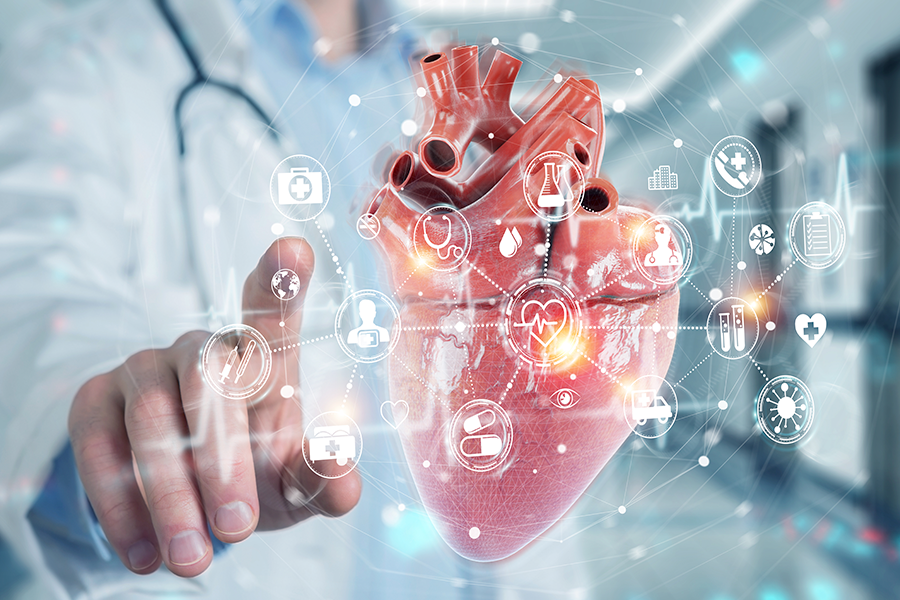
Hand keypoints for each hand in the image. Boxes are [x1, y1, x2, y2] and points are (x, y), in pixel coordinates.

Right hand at [68, 238, 360, 576]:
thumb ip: (323, 479)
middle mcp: (203, 349)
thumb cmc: (255, 474)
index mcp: (263, 358)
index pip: (271, 311)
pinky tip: (144, 552)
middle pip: (210, 382)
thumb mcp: (293, 485)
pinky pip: (99, 446)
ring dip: (171, 496)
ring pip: (152, 419)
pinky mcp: (96, 400)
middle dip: (222, 461)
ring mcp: (145, 368)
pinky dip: (121, 506)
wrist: (187, 498)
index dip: (281, 281)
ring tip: (194, 559)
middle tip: (236, 529)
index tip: (293, 250)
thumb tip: (342, 469)